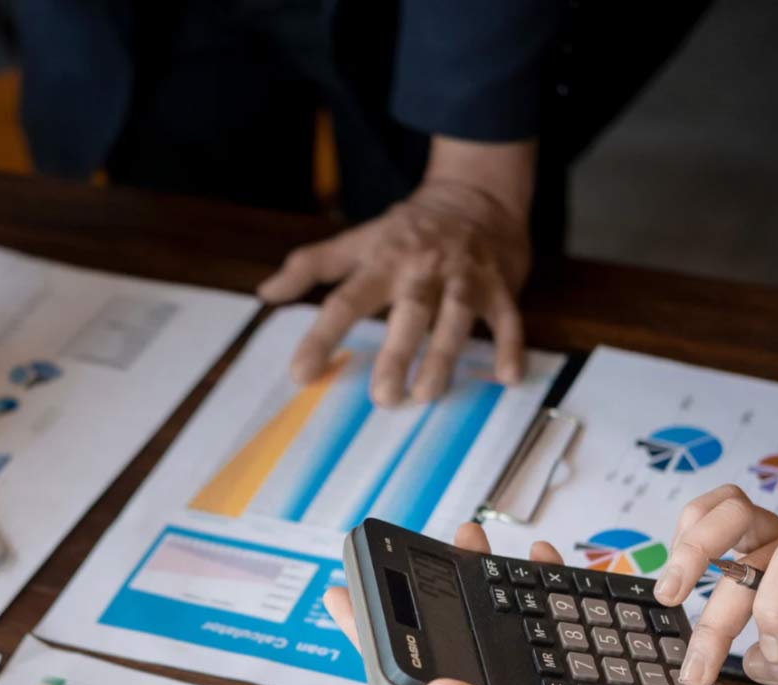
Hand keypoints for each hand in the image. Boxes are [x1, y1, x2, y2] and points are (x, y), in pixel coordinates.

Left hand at [257, 138, 533, 404]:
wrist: (477, 194)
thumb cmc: (409, 229)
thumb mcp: (358, 240)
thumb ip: (310, 266)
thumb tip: (266, 292)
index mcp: (382, 261)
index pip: (345, 300)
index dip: (321, 336)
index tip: (301, 373)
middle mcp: (423, 269)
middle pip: (409, 311)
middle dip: (397, 353)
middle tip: (382, 396)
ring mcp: (465, 277)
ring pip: (457, 316)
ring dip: (444, 355)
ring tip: (428, 394)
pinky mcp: (500, 286)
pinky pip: (509, 318)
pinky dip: (511, 346)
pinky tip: (508, 378)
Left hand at [323, 522, 767, 684]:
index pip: (406, 675)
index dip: (369, 635)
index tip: (337, 593)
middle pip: (445, 633)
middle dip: (428, 587)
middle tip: (425, 543)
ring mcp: (526, 680)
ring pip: (491, 617)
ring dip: (481, 574)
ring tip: (475, 538)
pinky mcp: (563, 667)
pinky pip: (539, 616)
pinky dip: (537, 582)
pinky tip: (541, 559)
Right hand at [654, 485, 777, 684]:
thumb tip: (757, 661)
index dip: (776, 607)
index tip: (776, 651)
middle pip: (751, 555)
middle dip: (718, 616)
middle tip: (696, 667)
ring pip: (727, 511)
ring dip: (690, 552)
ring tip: (668, 595)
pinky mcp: (759, 534)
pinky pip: (716, 510)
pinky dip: (690, 536)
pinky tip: (678, 574)